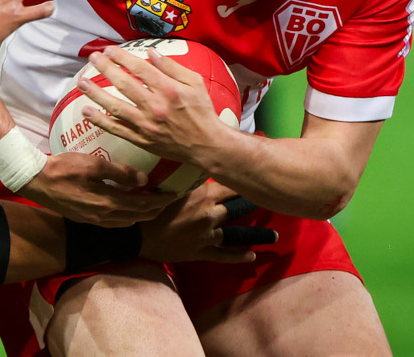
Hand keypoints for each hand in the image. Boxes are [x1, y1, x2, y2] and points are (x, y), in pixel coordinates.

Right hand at [19, 153, 176, 227]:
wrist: (35, 180)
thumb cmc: (64, 168)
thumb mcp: (94, 165)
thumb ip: (120, 173)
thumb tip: (144, 178)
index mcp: (108, 203)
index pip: (144, 204)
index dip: (162, 200)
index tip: (176, 193)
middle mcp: (104, 217)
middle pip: (138, 217)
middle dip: (156, 209)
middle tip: (170, 199)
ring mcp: (94, 220)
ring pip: (127, 221)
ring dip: (142, 213)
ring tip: (153, 202)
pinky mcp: (85, 218)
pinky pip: (115, 222)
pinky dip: (128, 216)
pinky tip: (128, 207)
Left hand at [78, 45, 227, 161]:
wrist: (207, 145)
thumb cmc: (202, 111)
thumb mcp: (194, 83)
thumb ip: (172, 67)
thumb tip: (151, 52)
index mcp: (169, 90)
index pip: (139, 69)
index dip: (122, 57)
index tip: (109, 49)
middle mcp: (155, 106)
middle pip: (124, 84)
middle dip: (105, 69)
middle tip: (92, 58)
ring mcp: (146, 125)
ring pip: (115, 107)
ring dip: (96, 94)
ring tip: (82, 82)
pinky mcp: (141, 140)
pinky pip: (117, 129)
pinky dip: (100, 121)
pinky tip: (86, 112)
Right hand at [139, 182, 276, 263]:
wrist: (138, 235)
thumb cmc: (150, 205)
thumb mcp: (169, 184)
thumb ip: (189, 176)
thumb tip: (203, 158)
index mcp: (203, 195)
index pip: (232, 183)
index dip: (246, 177)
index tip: (261, 172)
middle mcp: (210, 214)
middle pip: (238, 207)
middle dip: (254, 203)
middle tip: (272, 200)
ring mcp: (208, 235)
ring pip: (237, 233)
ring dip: (258, 234)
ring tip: (275, 234)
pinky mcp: (202, 252)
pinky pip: (224, 255)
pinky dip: (239, 255)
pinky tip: (252, 255)